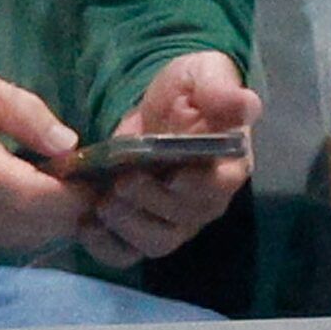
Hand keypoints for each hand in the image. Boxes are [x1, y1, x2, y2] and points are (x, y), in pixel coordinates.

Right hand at [0, 63, 93, 254]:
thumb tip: (67, 142)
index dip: (85, 190)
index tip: (85, 167)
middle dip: (68, 204)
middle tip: (63, 171)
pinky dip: (12, 222)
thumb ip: (22, 110)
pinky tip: (1, 193)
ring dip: (41, 216)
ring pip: (27, 239)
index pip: (62, 203)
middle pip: (50, 228)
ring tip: (35, 180)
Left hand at [87, 51, 258, 266]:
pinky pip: (124, 253)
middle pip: (182, 220)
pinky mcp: (139, 227)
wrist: (156, 108)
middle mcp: (203, 201)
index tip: (173, 177)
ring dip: (126, 226)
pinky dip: (104, 246)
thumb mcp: (203, 76)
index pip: (217, 187)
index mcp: (226, 166)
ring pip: (154, 243)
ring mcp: (172, 220)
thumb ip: (220, 90)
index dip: (195, 187)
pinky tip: (86, 225)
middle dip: (149, 203)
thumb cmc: (187, 92)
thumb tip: (244, 103)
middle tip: (122, 182)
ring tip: (103, 200)